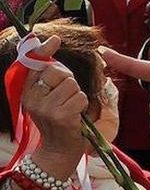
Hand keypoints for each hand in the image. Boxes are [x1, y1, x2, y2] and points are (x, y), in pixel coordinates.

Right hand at [22, 37, 88, 179]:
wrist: (58, 150)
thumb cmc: (57, 120)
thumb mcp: (47, 97)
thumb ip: (48, 76)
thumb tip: (52, 44)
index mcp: (27, 91)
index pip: (32, 65)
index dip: (43, 50)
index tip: (55, 39)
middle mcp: (32, 98)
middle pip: (58, 72)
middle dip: (68, 79)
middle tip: (66, 95)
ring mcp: (45, 108)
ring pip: (72, 85)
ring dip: (77, 95)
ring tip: (70, 108)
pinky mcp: (60, 116)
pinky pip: (80, 98)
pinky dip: (83, 105)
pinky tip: (75, 116)